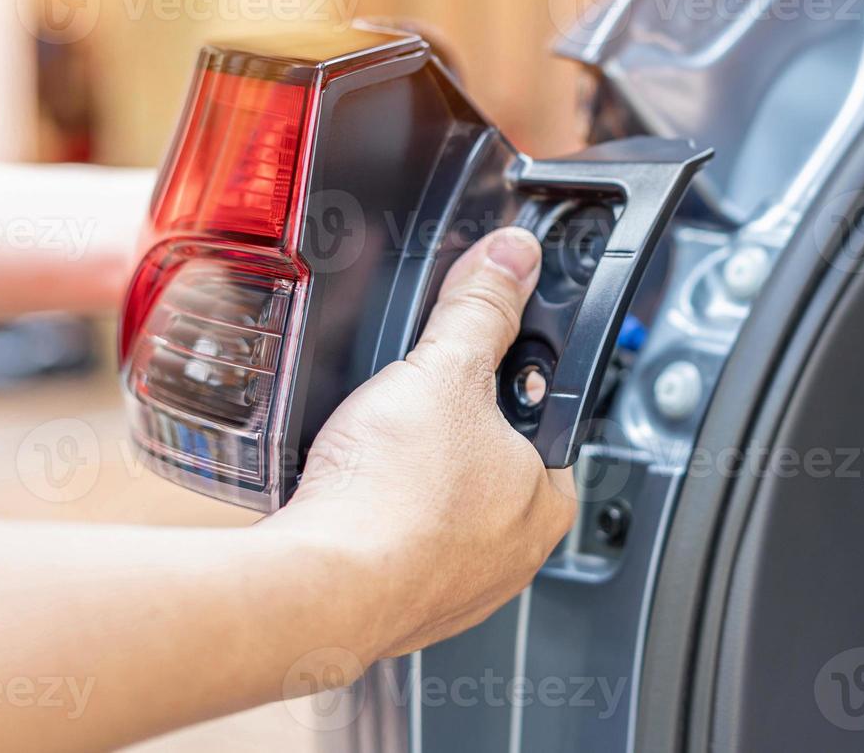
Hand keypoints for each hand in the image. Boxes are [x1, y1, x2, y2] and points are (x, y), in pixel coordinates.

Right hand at [270, 227, 575, 660]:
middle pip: (486, 458)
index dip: (503, 380)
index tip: (467, 363)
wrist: (316, 587)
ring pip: (434, 503)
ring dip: (404, 473)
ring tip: (373, 451)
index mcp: (548, 497)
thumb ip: (480, 310)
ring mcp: (456, 585)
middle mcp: (513, 552)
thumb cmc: (392, 498)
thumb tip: (513, 260)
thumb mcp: (444, 370)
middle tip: (405, 409)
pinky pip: (390, 541)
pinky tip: (349, 496)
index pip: (543, 419)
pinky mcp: (398, 603)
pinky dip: (371, 515)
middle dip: (445, 428)